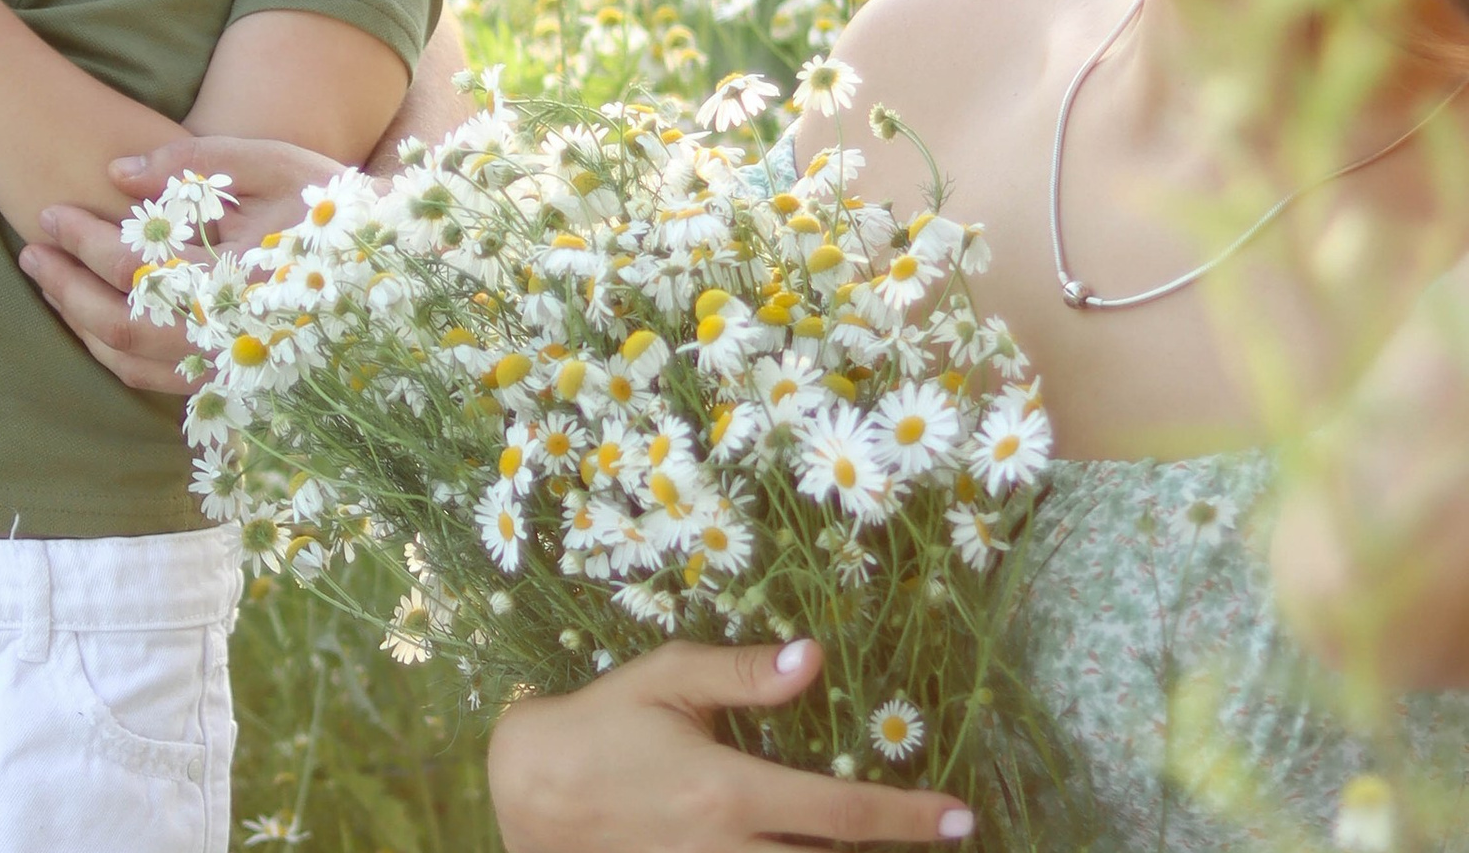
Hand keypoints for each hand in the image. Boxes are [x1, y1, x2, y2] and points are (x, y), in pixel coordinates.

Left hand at [18, 135, 352, 393]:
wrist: (394, 275)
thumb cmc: (331, 211)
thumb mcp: (274, 163)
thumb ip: (194, 163)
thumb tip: (116, 172)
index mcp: (234, 281)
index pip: (133, 266)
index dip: (81, 240)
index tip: (51, 212)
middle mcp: (225, 335)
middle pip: (116, 323)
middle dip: (63, 286)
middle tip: (32, 248)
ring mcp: (227, 366)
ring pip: (127, 361)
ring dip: (78, 322)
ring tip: (50, 279)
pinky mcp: (230, 382)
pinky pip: (152, 381)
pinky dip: (111, 353)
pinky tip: (93, 321)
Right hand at [488, 640, 975, 852]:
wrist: (530, 788)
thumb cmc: (600, 723)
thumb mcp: (667, 680)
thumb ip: (744, 672)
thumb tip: (814, 657)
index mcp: (727, 790)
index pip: (842, 812)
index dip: (908, 818)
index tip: (960, 819)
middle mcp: (723, 849)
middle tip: (932, 837)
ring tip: (864, 843)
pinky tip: (803, 848)